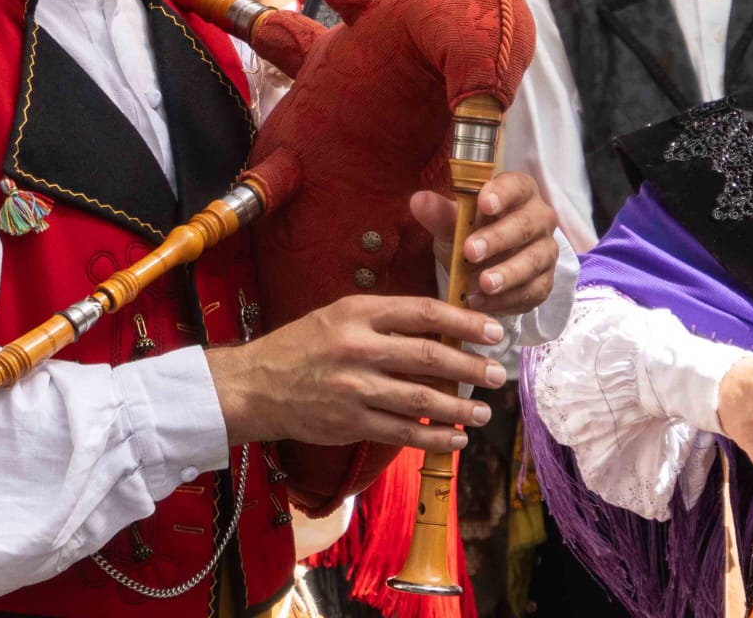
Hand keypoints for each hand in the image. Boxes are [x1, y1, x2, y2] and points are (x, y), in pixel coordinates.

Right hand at [209, 295, 509, 452]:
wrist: (255, 385)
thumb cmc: (301, 346)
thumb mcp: (338, 315)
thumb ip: (384, 320)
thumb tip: (441, 330)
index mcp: (358, 312)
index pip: (423, 313)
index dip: (464, 321)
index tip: (492, 331)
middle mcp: (358, 347)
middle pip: (430, 356)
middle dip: (471, 367)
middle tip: (497, 373)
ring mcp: (354, 387)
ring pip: (421, 399)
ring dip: (460, 407)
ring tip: (482, 412)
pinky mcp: (350, 422)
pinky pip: (403, 431)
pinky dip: (434, 437)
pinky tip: (455, 439)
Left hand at [409, 171, 558, 314]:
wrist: (480, 267)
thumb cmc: (470, 233)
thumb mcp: (451, 224)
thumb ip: (439, 214)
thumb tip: (419, 201)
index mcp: (519, 192)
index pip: (517, 186)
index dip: (503, 193)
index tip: (483, 203)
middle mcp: (539, 218)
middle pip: (526, 225)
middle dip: (498, 239)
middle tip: (470, 252)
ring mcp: (545, 251)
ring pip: (533, 260)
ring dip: (508, 274)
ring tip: (482, 284)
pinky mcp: (544, 282)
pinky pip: (532, 291)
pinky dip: (507, 299)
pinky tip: (482, 302)